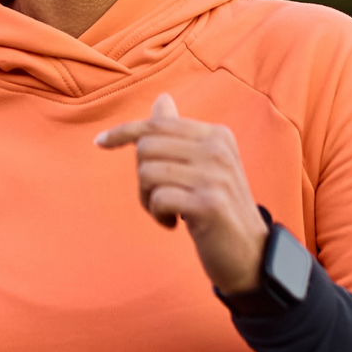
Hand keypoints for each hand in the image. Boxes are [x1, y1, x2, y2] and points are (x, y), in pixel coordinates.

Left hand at [96, 93, 270, 293]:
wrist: (251, 253)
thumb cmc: (217, 207)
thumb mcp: (203, 165)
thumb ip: (180, 134)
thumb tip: (162, 98)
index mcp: (217, 135)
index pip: (158, 124)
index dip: (123, 132)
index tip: (100, 142)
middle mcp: (218, 149)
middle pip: (147, 148)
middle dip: (141, 177)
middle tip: (158, 198)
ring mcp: (215, 176)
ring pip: (148, 173)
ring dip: (148, 199)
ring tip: (167, 211)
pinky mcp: (209, 203)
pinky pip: (158, 198)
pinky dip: (157, 214)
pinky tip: (173, 223)